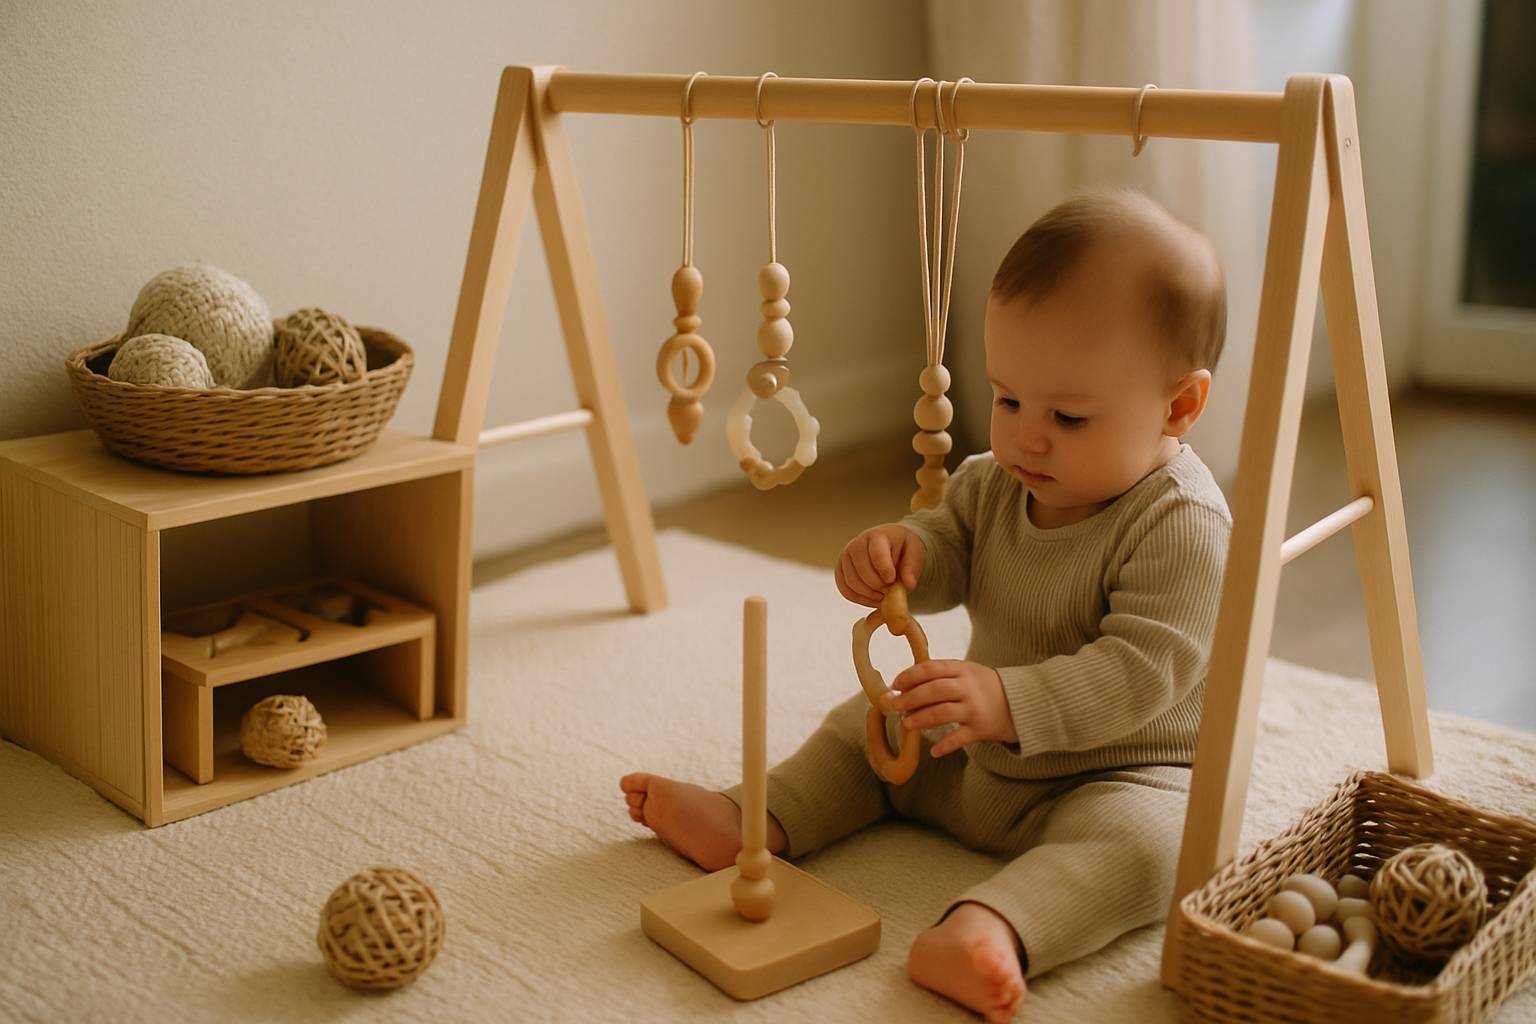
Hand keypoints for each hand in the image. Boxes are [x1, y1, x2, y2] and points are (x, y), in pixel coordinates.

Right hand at [836, 524, 924, 606]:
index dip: (884, 570)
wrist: (890, 545)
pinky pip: (845, 590)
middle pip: (862, 571)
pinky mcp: (840, 570)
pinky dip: (859, 599)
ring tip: (884, 595)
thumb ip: (912, 567)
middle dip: (879, 586)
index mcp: (877, 536)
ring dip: (870, 595)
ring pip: (852, 583)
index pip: (876, 553)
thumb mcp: (915, 552)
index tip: (892, 580)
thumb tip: (909, 585)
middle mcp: (857, 544)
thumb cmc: (903, 548)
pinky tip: (873, 599)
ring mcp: (846, 557)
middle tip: (891, 590)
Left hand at [890, 659, 1016, 757]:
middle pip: (934, 690)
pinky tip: (933, 751)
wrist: (1019, 703)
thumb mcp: (966, 672)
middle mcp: (968, 687)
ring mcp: (975, 708)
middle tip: (893, 705)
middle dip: (910, 698)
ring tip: (906, 724)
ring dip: (921, 719)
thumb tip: (905, 686)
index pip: (931, 668)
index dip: (910, 675)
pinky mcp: (981, 729)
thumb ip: (940, 675)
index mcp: (962, 669)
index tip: (895, 684)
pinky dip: (945, 746)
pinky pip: (959, 739)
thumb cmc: (983, 686)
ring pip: (942, 713)